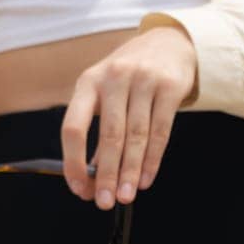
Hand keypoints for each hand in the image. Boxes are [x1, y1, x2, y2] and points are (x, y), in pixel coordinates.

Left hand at [61, 25, 197, 209]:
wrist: (170, 42)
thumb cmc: (129, 76)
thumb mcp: (105, 93)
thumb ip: (98, 130)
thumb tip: (93, 174)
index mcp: (88, 82)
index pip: (73, 127)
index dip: (73, 161)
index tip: (78, 187)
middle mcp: (113, 79)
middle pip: (109, 136)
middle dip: (107, 174)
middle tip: (105, 201)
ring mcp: (143, 81)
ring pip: (136, 136)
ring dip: (130, 171)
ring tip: (126, 196)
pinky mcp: (170, 87)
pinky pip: (161, 131)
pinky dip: (152, 159)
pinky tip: (146, 178)